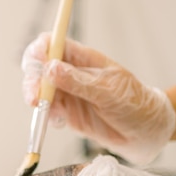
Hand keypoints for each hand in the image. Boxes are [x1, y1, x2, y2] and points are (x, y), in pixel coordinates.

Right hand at [21, 33, 175, 164]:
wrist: (143, 132)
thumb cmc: (133, 104)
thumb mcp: (107, 91)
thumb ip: (78, 82)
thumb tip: (50, 68)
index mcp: (83, 59)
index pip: (54, 44)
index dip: (41, 49)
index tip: (37, 61)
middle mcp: (71, 74)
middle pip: (40, 68)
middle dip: (33, 80)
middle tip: (35, 97)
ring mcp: (67, 93)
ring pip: (40, 90)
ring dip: (37, 99)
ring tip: (44, 111)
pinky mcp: (66, 112)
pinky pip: (47, 111)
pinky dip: (46, 116)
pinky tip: (59, 122)